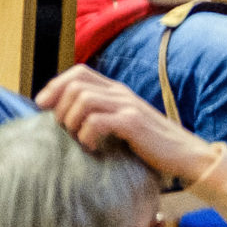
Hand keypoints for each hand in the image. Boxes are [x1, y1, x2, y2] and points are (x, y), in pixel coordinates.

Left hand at [38, 64, 220, 181]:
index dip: (55, 85)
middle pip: (76, 84)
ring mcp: (128, 106)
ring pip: (83, 100)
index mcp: (117, 91)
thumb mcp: (123, 124)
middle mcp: (121, 93)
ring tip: (78, 140)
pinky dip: (87, 136)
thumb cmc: (150, 145)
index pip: (79, 72)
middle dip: (59, 106)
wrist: (185, 154)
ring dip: (72, 121)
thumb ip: (101, 116)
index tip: (41, 106)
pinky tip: (93, 148)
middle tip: (63, 130)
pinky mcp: (133, 123)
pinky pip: (96, 121)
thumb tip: (63, 121)